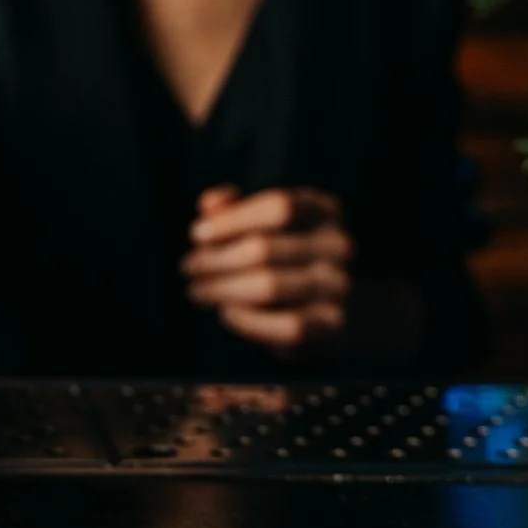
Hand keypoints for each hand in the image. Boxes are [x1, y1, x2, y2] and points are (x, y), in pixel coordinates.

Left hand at [181, 185, 352, 351]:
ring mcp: (340, 285)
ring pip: (270, 286)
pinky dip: (248, 320)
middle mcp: (339, 245)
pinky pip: (285, 324)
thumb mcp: (260, 226)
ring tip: (197, 291)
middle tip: (187, 268)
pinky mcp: (334, 324)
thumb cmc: (282, 257)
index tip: (196, 234)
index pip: (279, 206)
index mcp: (324, 210)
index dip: (233, 219)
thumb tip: (210, 203)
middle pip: (266, 248)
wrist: (327, 306)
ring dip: (223, 289)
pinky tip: (225, 312)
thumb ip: (234, 210)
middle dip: (216, 259)